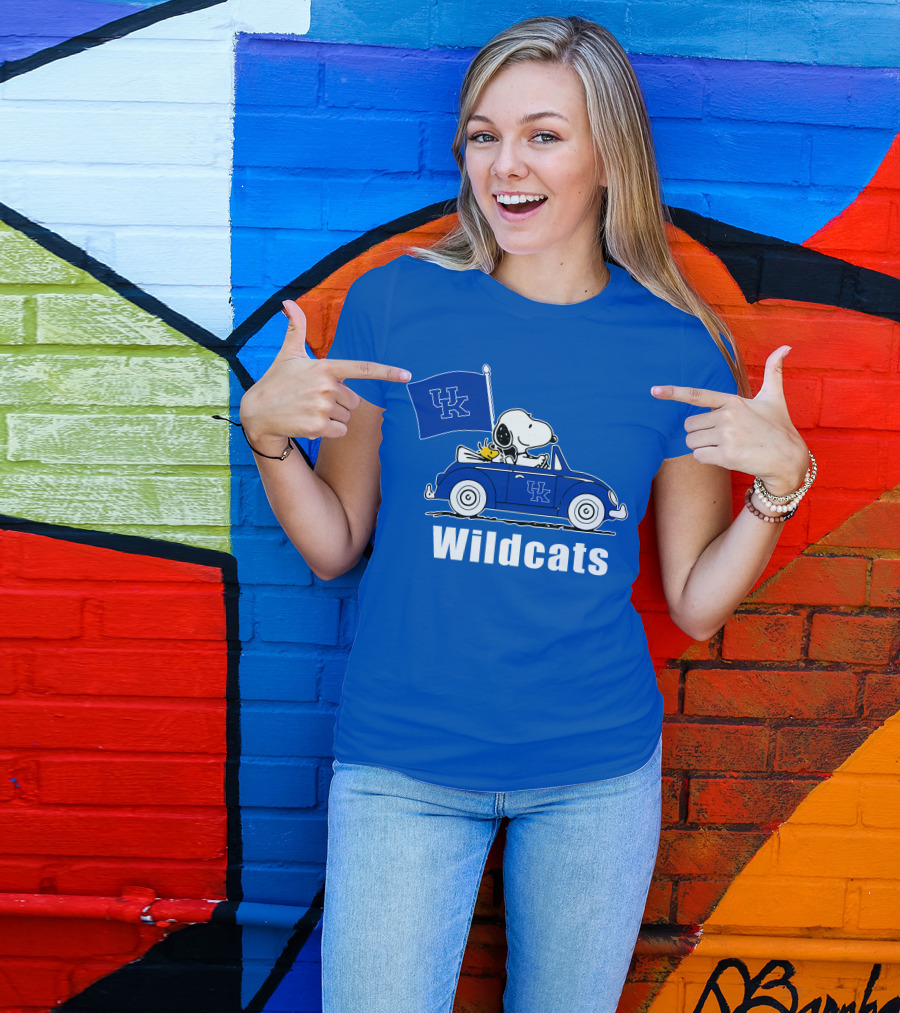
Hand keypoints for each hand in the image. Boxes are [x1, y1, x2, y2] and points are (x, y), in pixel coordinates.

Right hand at [240, 299, 409, 449]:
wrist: (257, 413)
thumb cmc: (276, 381)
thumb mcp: (287, 354)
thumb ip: (296, 328)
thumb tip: (287, 301)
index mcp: (325, 367)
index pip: (362, 368)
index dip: (387, 372)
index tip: (408, 375)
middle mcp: (326, 386)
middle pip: (354, 401)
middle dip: (339, 403)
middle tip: (314, 400)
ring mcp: (322, 407)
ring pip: (347, 418)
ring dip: (333, 418)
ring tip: (309, 411)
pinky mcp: (318, 427)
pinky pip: (340, 432)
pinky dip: (329, 432)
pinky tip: (310, 424)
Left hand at [650, 345, 808, 494]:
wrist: (789, 459)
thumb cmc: (779, 427)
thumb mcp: (774, 397)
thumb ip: (773, 371)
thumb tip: (786, 346)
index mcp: (733, 401)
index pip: (698, 395)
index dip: (674, 392)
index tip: (654, 391)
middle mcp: (728, 416)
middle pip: (689, 425)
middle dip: (699, 433)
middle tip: (722, 436)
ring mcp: (727, 436)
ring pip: (691, 442)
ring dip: (702, 447)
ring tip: (726, 446)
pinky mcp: (726, 456)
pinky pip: (699, 457)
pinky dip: (707, 459)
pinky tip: (726, 457)